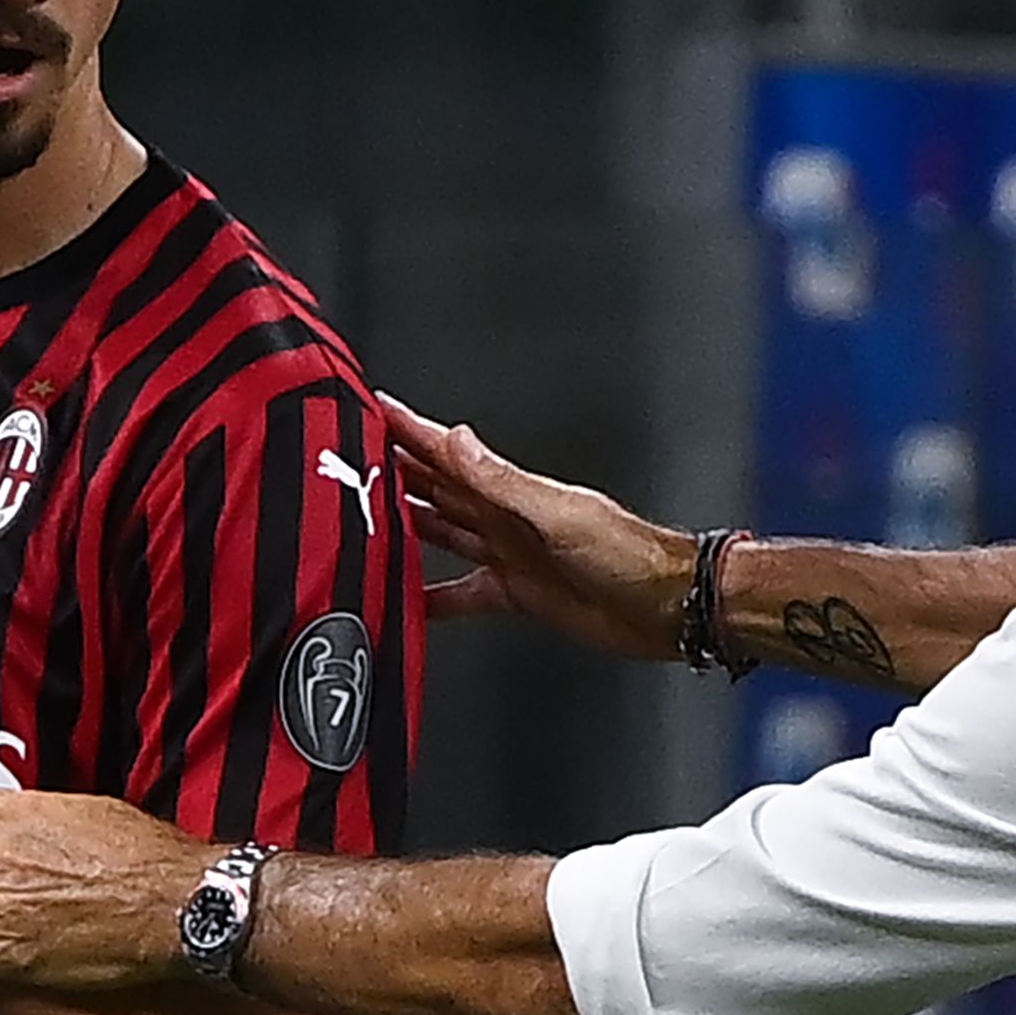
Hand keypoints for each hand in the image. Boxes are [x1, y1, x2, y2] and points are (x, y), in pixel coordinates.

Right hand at [386, 400, 693, 662]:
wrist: (667, 606)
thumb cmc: (632, 556)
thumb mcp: (559, 513)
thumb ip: (501, 482)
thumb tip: (458, 441)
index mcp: (513, 491)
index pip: (447, 453)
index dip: (408, 429)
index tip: (370, 408)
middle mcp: (507, 518)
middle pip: (435, 488)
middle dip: (393, 471)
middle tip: (348, 459)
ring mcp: (510, 553)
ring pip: (442, 531)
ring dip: (404, 523)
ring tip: (362, 516)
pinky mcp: (518, 592)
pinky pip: (463, 591)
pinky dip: (433, 595)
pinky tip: (407, 597)